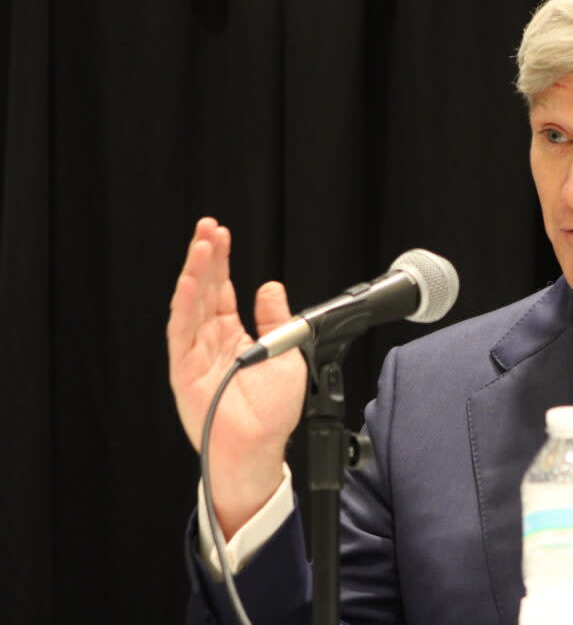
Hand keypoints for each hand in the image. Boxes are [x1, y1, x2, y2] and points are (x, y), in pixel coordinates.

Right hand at [168, 217, 306, 537]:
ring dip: (195, 274)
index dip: (222, 262)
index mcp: (233, 336)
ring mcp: (196, 354)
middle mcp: (211, 341)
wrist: (260, 448)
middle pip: (203, 290)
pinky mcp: (185, 370)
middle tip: (208, 227)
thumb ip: (276, 319)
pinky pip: (182, 333)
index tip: (223, 234)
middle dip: (205, 257)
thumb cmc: (273, 412)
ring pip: (191, 305)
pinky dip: (184, 306)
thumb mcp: (287, 353)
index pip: (222, 290)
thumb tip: (270, 287)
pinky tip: (187, 283)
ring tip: (201, 245)